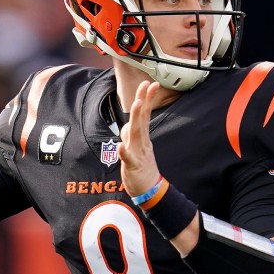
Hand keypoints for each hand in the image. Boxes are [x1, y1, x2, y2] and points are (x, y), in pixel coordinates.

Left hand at [118, 81, 161, 197]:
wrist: (149, 189)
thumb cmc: (142, 168)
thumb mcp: (136, 148)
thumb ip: (131, 136)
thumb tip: (126, 126)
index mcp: (142, 137)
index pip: (144, 115)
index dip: (147, 99)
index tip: (151, 84)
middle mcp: (141, 142)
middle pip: (141, 118)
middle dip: (143, 100)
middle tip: (147, 84)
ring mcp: (137, 153)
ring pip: (136, 133)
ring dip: (136, 118)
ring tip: (137, 104)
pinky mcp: (132, 166)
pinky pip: (128, 158)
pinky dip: (124, 152)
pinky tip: (121, 147)